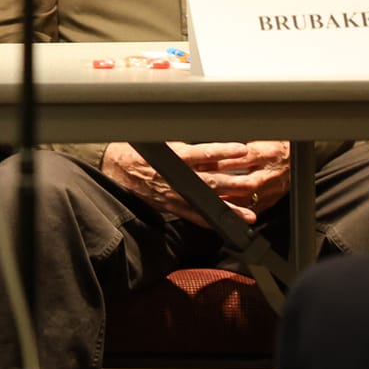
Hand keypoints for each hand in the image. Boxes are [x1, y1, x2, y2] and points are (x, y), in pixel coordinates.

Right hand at [101, 140, 289, 225]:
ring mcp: (174, 195)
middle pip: (209, 182)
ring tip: (248, 214)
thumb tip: (214, 147)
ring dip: (228, 208)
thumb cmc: (138, 152)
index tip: (241, 150)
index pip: (202, 153)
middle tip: (252, 184)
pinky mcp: (171, 206)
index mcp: (173, 157)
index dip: (223, 152)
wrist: (115, 167)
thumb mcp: (162, 143)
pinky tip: (227, 225)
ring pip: (205, 203)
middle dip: (233, 184)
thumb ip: (187, 148)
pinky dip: (211, 221)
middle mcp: (175, 178)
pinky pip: (194, 217)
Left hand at [184, 139, 289, 222]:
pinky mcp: (273, 199)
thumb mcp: (257, 138)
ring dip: (229, 201)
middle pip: (246, 183)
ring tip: (209, 201)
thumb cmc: (274, 145)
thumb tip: (212, 147)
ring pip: (249, 198)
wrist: (296, 157)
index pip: (241, 159)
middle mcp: (270, 172)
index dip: (221, 163)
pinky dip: (239, 210)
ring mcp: (273, 188)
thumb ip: (236, 146)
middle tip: (203, 186)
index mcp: (265, 153)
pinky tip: (226, 210)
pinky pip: (255, 208)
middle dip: (223, 186)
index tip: (202, 165)